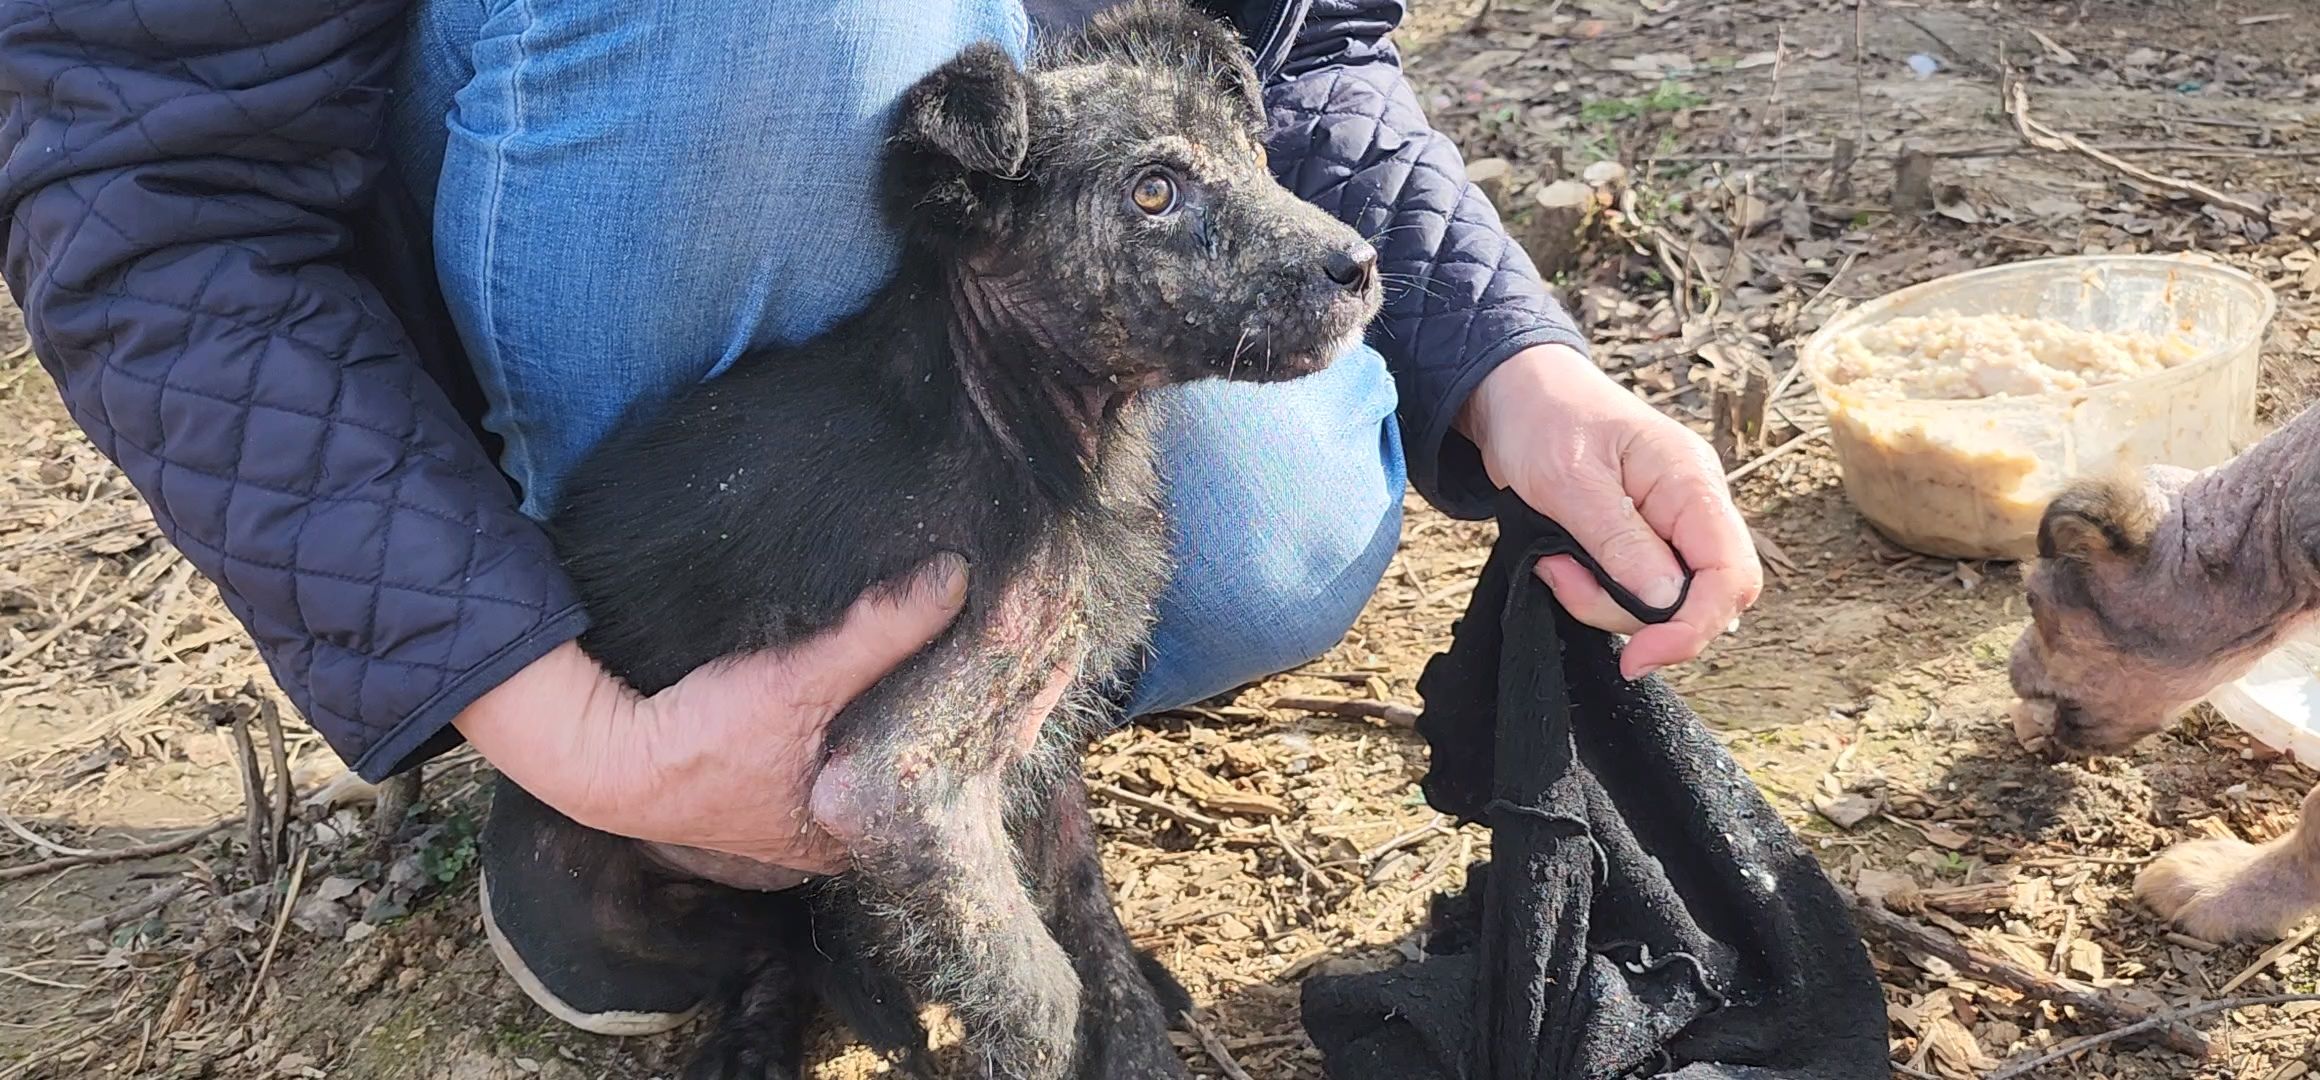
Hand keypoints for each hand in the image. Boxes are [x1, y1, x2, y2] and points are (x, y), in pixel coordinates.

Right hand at [454, 556, 1069, 874]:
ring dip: (963, 701)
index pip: (980, 760)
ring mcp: (834, 810)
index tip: (1064, 644)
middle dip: (1003, 700)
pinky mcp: (808, 783)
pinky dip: (921, 704)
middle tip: (1054, 637)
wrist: (608, 764)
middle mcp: (863, 831)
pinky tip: (939, 665)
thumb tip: (955, 580)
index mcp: (875, 827)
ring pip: (927, 752)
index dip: (1024, 701)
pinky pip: (891, 739)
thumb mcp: (795, 682)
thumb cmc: (700, 739)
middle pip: (960, 759)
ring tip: (1012, 644)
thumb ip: (874, 634)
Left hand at [1457, 344, 1761, 679]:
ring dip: (1600, 601)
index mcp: (1691, 482)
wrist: (1512, 393)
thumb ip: (1621, 543)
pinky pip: (1633, 591)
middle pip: (1701, 599)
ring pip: (1661, 604)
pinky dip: (1593, 592)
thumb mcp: (1571, 482)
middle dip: (1634, 615)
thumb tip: (1668, 603)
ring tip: (1553, 563)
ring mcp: (1668, 525)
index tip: (1639, 655)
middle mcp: (1692, 506)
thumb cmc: (1542, 419)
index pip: (1730, 574)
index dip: (1693, 626)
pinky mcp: (1639, 541)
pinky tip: (1559, 563)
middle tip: (1566, 582)